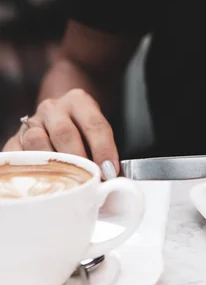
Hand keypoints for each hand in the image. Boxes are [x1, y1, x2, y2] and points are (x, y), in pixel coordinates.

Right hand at [2, 89, 119, 174]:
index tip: (109, 171)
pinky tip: (45, 181)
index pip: (94, 124)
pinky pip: (19, 155)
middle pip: (64, 132)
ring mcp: (31, 122)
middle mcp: (53, 108)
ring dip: (54, 165)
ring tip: (67, 182)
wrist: (56, 120)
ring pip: (37, 142)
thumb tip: (112, 179)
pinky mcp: (14, 139)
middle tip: (88, 179)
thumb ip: (104, 152)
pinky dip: (32, 169)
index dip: (103, 149)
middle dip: (79, 159)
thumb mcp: (96, 133)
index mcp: (78, 102)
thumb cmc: (82, 132)